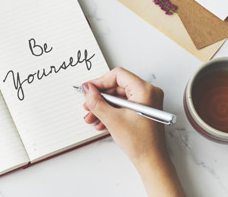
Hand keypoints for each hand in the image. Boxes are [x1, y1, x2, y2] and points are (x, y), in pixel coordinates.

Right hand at [82, 67, 184, 196]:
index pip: (118, 75)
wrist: (151, 162)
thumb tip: (87, 89)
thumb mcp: (112, 119)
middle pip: (117, 86)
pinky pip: (123, 105)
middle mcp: (148, 93)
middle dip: (100, 97)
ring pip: (118, 97)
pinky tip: (101, 122)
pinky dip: (111, 112)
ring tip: (91, 117)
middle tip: (87, 105)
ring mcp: (146, 102)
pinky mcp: (142, 110)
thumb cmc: (140, 143)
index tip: (88, 89)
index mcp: (145, 90)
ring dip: (103, 106)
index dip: (100, 82)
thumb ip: (96, 101)